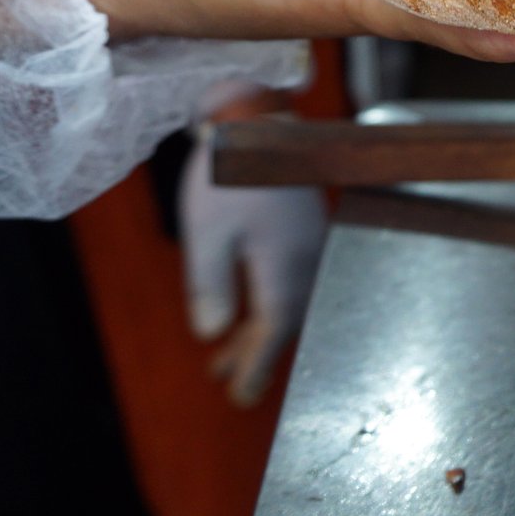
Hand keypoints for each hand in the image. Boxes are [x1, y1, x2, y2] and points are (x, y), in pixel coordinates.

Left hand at [181, 116, 324, 406]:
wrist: (258, 118)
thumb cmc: (228, 173)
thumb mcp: (206, 231)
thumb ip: (210, 284)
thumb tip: (212, 333)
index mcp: (284, 267)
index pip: (272, 330)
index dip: (255, 366)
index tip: (239, 397)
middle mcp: (305, 261)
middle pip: (284, 321)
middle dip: (255, 354)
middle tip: (230, 384)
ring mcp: (308, 244)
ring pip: (288, 302)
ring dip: (259, 330)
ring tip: (228, 353)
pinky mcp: (303, 230)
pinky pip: (291, 281)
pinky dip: (271, 304)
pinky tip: (251, 305)